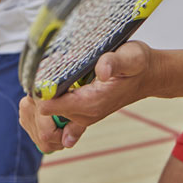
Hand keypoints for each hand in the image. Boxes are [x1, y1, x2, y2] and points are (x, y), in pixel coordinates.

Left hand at [18, 41, 151, 152]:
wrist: (147, 76)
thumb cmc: (137, 64)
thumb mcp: (130, 57)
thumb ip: (115, 62)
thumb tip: (101, 69)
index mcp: (90, 102)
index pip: (48, 107)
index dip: (39, 90)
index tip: (41, 72)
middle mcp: (83, 114)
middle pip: (41, 116)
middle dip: (36, 94)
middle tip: (41, 71)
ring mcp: (81, 116)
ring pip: (45, 121)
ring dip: (38, 103)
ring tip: (46, 78)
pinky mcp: (81, 114)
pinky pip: (55, 125)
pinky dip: (46, 113)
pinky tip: (50, 93)